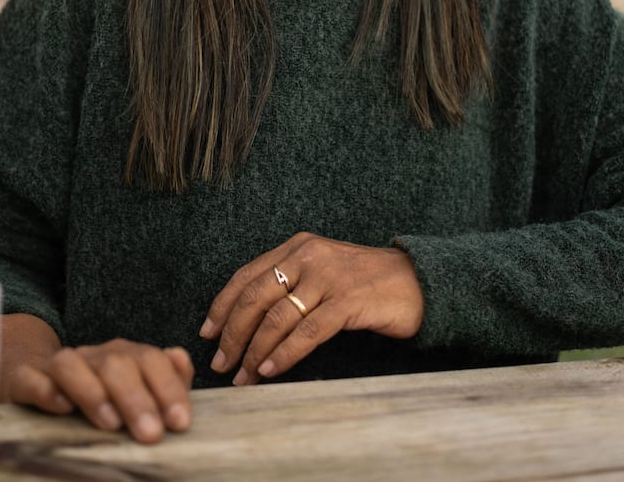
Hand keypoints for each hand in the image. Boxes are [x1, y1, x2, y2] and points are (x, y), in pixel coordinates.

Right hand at [0, 315, 193, 442]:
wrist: (35, 376)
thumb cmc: (95, 391)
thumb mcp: (133, 387)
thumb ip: (164, 378)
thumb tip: (181, 361)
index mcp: (124, 356)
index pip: (150, 360)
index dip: (168, 388)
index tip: (180, 422)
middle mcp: (93, 356)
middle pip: (117, 363)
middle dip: (137, 397)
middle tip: (151, 434)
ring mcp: (57, 366)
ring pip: (73, 364)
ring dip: (94, 392)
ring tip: (111, 424)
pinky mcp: (24, 379)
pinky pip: (31, 378)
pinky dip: (45, 390)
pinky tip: (61, 406)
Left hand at [199, 233, 423, 385]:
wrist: (416, 281)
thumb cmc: (364, 283)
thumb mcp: (322, 272)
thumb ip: (291, 285)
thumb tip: (250, 321)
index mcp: (297, 247)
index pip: (247, 275)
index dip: (223, 305)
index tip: (207, 332)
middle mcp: (307, 256)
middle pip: (255, 297)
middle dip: (232, 334)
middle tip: (220, 363)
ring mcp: (327, 277)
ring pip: (276, 317)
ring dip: (254, 352)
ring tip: (243, 377)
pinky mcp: (347, 301)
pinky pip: (306, 332)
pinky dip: (284, 354)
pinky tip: (271, 370)